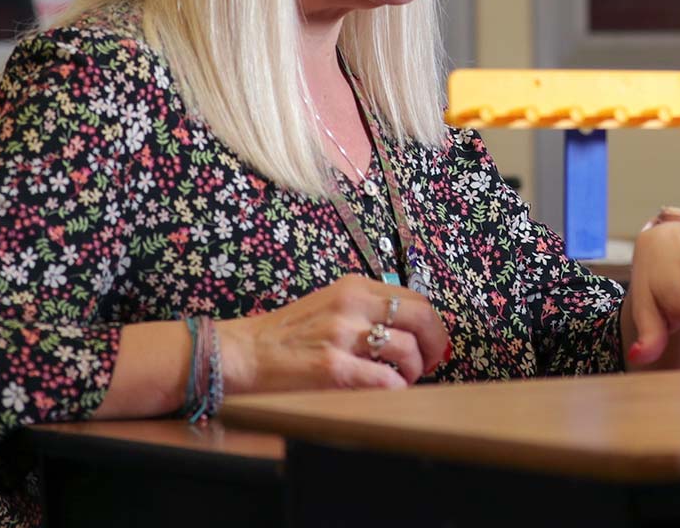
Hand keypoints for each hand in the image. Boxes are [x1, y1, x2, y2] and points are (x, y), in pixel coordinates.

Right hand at [219, 274, 447, 392]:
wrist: (244, 353)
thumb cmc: (288, 334)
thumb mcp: (330, 304)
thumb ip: (365, 309)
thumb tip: (409, 329)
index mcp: (353, 287)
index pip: (414, 298)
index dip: (432, 324)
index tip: (433, 342)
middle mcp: (351, 305)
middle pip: (420, 318)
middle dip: (435, 344)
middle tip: (431, 362)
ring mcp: (342, 336)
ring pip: (407, 350)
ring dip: (413, 371)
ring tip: (402, 380)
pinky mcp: (333, 368)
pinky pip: (385, 380)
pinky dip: (395, 389)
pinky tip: (387, 391)